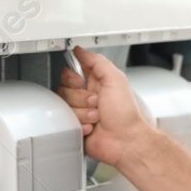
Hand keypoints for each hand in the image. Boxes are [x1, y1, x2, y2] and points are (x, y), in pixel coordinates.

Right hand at [57, 46, 152, 166]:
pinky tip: (93, 127)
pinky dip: (81, 125)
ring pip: (66, 107)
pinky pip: (67, 123)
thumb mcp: (115, 79)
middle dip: (81, 98)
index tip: (81, 82)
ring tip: (97, 117)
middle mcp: (86, 97)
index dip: (72, 78)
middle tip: (96, 102)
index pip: (70, 73)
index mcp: (95, 83)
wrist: (126, 140)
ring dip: (84, 113)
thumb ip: (97, 61)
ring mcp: (81, 113)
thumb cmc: (125, 113)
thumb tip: (80, 50)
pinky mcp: (77, 127)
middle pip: (64, 90)